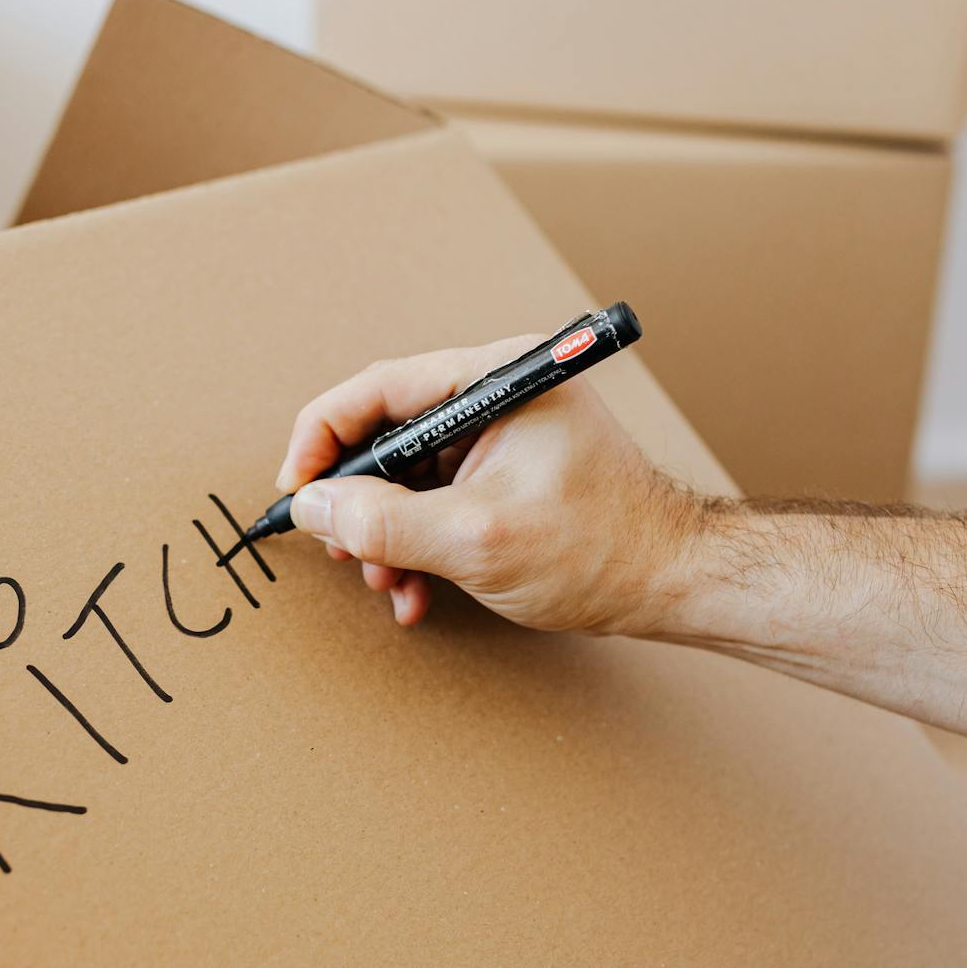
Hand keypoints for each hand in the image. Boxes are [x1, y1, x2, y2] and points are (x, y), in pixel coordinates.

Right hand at [278, 338, 702, 633]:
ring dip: (385, 535)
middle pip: (386, 433)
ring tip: (388, 582)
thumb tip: (314, 507)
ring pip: (404, 475)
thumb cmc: (599, 550)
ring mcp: (500, 433)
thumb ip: (385, 523)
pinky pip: (433, 498)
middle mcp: (496, 393)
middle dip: (358, 501)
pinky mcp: (502, 471)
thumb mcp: (476, 540)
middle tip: (340, 547)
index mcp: (498, 378)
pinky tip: (416, 589)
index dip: (323, 439)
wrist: (669, 584)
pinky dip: (415, 544)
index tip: (297, 491)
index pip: (378, 389)